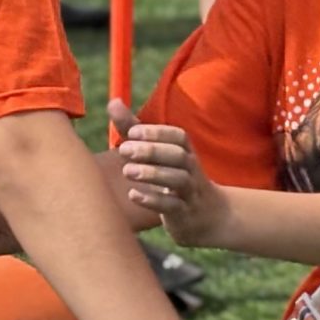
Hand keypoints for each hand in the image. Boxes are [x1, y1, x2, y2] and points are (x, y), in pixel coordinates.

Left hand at [115, 96, 226, 244]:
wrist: (206, 216)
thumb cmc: (173, 177)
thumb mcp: (156, 152)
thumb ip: (133, 129)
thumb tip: (113, 102)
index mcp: (185, 152)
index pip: (178, 137)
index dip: (157, 133)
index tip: (132, 132)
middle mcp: (191, 169)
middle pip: (178, 156)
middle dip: (152, 151)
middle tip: (123, 150)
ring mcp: (190, 192)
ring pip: (178, 180)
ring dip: (153, 174)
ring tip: (127, 171)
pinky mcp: (185, 214)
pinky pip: (173, 206)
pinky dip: (153, 200)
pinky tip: (133, 195)